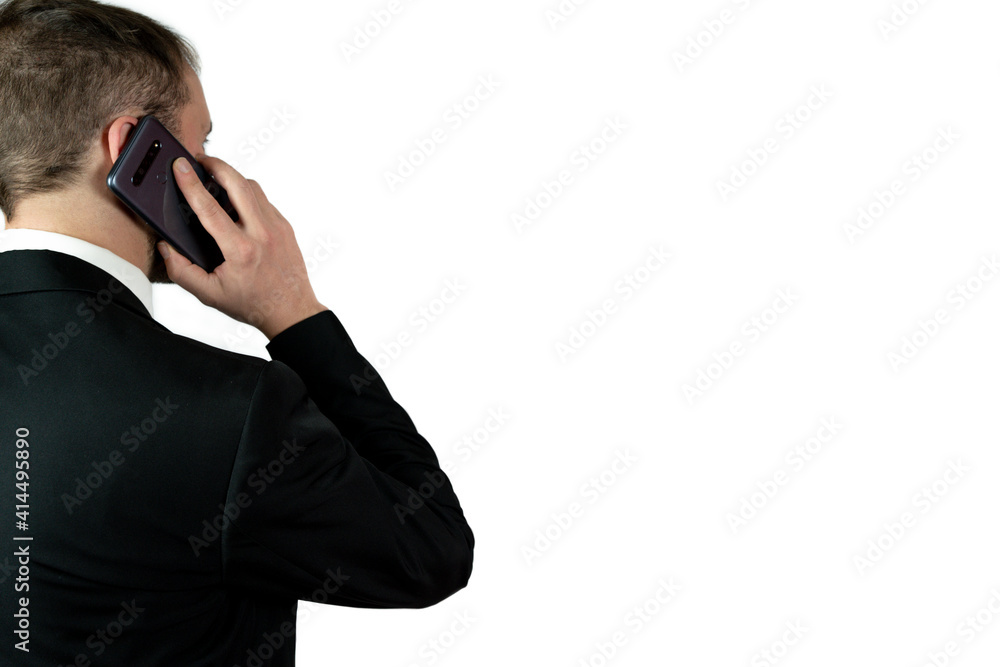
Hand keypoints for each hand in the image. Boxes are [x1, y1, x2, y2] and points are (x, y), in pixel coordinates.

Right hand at [158, 156, 326, 339]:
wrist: (291, 311)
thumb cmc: (251, 303)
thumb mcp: (209, 294)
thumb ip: (181, 271)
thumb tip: (166, 245)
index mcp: (240, 250)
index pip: (210, 208)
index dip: (191, 184)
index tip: (180, 165)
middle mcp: (262, 233)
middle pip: (238, 184)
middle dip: (216, 164)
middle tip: (198, 159)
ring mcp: (277, 227)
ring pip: (253, 188)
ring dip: (232, 177)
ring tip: (213, 175)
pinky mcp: (285, 226)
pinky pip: (263, 200)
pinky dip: (246, 194)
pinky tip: (233, 200)